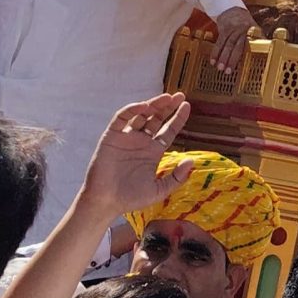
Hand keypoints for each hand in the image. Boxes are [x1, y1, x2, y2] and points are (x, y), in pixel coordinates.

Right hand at [78, 93, 193, 219]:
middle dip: (167, 106)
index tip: (187, 106)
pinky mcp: (112, 136)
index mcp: (153, 152)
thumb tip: (191, 160)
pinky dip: (131, 110)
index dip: (177, 118)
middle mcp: (141, 142)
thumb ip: (177, 177)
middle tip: (179, 95)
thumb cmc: (131, 198)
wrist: (106, 202)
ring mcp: (126, 138)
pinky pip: (121, 119)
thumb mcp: (160, 189)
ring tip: (166, 98)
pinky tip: (143, 106)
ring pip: (141, 115)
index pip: (168, 130)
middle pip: (156, 118)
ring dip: (153, 105)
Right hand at [206, 4, 254, 73]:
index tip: (247, 66)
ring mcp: (232, 30)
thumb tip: (268, 51)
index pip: (251, 45)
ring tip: (219, 68)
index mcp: (252, 33)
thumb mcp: (255, 30)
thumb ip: (259, 40)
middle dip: (232, 59)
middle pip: (237, 47)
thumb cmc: (245, 23)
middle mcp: (242, 31)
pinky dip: (215, 52)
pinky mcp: (223, 30)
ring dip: (222, 57)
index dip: (248, 55)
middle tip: (228, 71)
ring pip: (227, 45)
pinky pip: (219, 42)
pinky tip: (213, 60)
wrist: (232, 10)